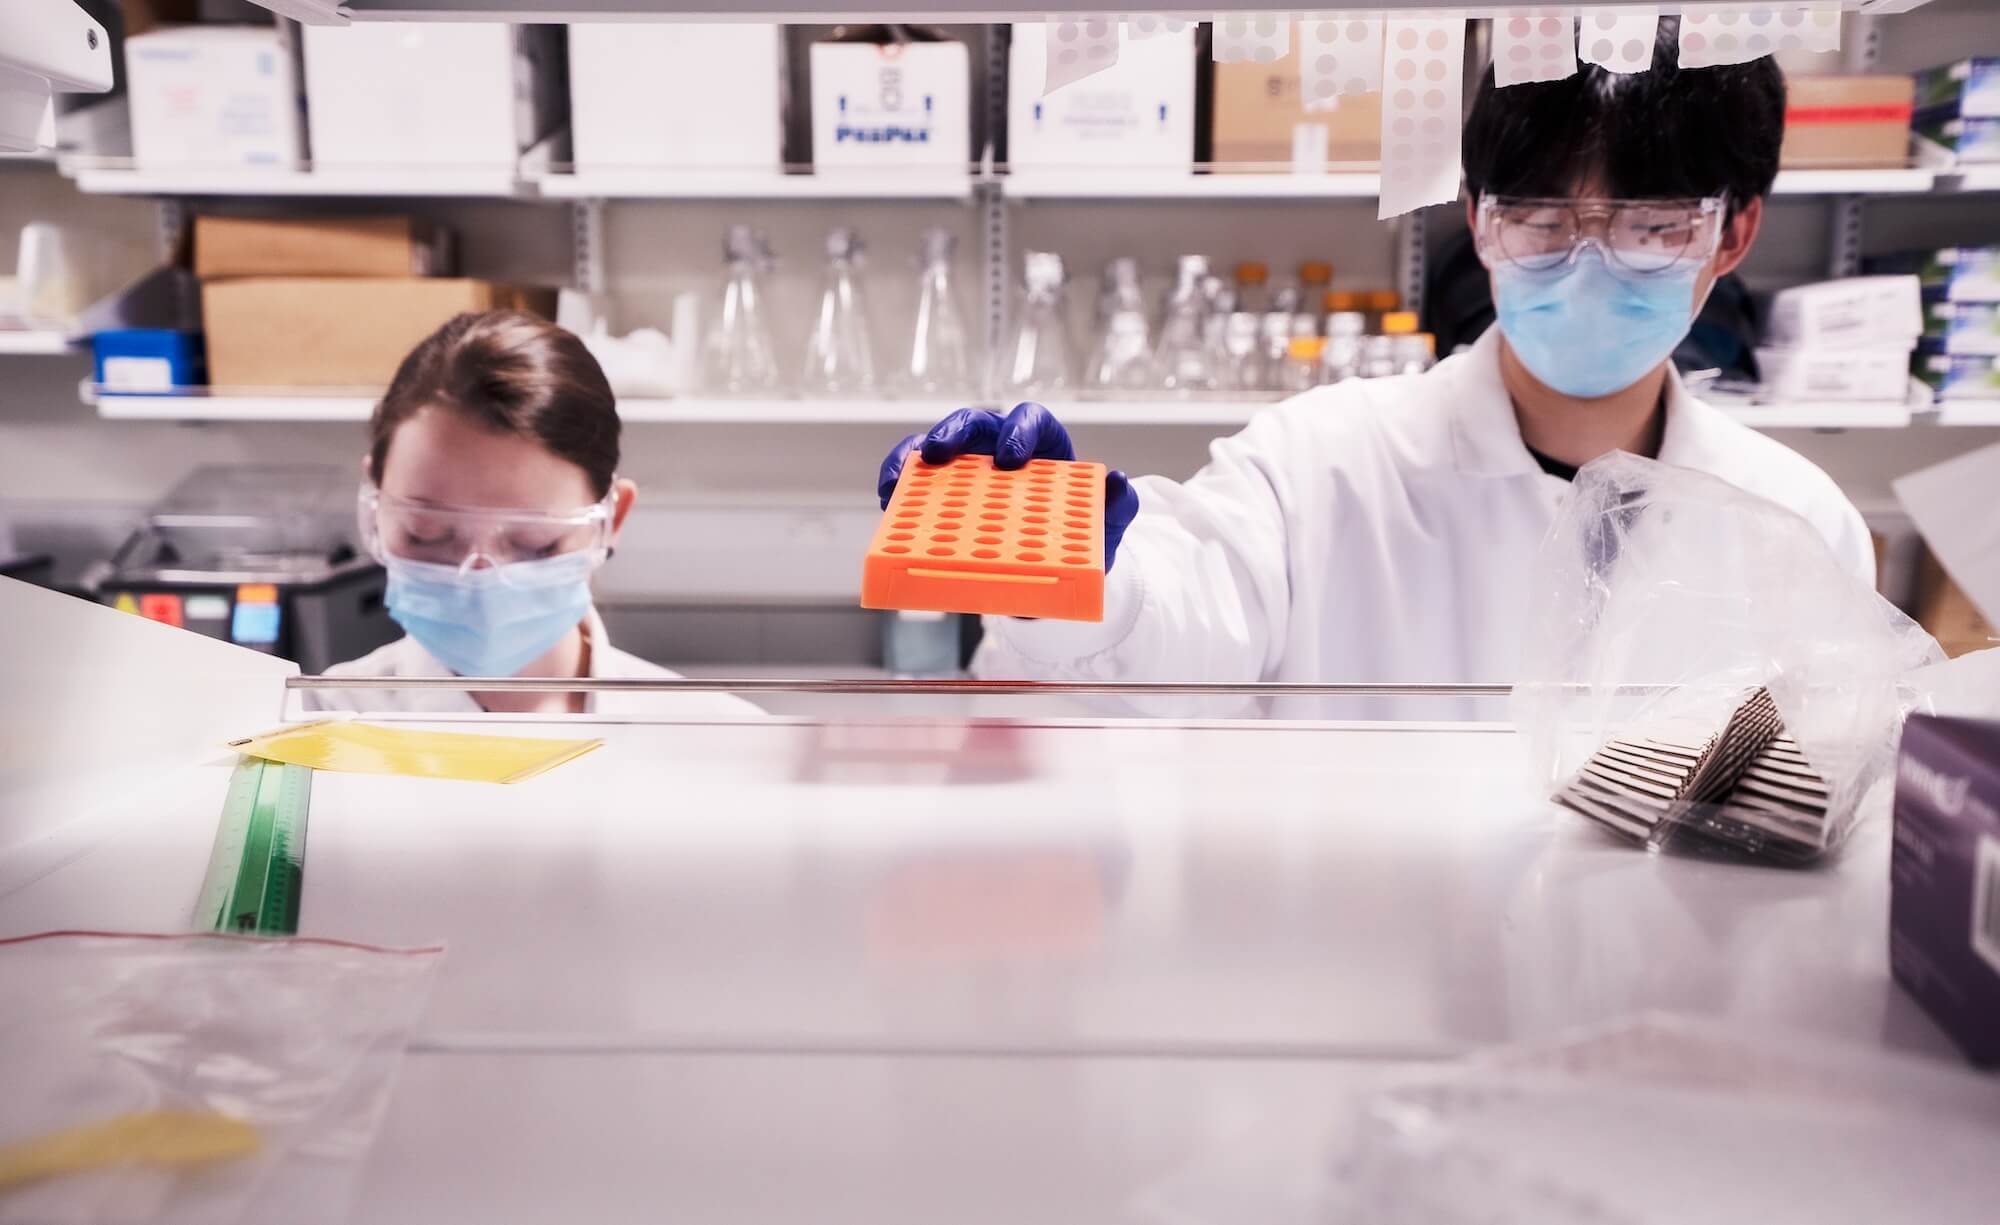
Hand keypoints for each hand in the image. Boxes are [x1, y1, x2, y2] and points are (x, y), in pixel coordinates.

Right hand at [877, 402, 1140, 572]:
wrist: (1052, 570)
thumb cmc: (1077, 540)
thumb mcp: (1103, 532)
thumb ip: (1117, 508)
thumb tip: (1119, 482)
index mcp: (1043, 445)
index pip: (1031, 419)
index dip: (1020, 431)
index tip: (1011, 460)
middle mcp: (1000, 445)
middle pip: (974, 422)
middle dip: (953, 432)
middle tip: (938, 454)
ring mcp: (967, 465)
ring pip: (936, 443)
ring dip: (914, 455)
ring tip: (898, 481)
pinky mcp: (942, 487)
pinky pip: (915, 475)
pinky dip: (899, 479)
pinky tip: (889, 498)